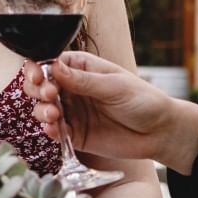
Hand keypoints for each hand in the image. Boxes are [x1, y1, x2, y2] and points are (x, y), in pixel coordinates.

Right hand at [23, 51, 197, 167]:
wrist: (160, 132)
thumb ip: (83, 80)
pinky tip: (54, 129)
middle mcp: (73, 88)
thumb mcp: (114, 86)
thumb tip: (53, 67)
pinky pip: (55, 131)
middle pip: (41, 86)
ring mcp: (72, 111)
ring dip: (42, 111)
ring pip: (43, 109)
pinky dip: (50, 130)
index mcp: (81, 68)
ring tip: (54, 115)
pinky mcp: (75, 134)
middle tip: (49, 96)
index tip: (38, 77)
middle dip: (37, 90)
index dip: (38, 68)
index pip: (50, 63)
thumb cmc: (143, 100)